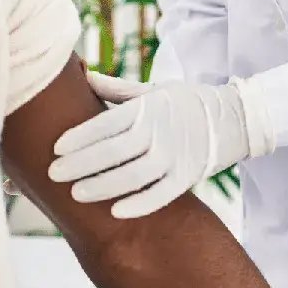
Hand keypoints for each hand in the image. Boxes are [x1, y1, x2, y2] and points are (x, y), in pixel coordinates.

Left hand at [49, 74, 270, 218]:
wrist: (234, 118)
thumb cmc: (184, 102)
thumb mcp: (152, 90)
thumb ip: (116, 89)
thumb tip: (82, 74)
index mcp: (146, 108)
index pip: (106, 123)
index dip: (79, 136)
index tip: (54, 147)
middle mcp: (160, 131)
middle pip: (114, 151)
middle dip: (80, 164)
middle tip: (53, 173)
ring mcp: (176, 156)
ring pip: (133, 176)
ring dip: (103, 186)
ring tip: (75, 193)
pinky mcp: (189, 177)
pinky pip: (161, 195)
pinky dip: (139, 205)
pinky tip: (114, 212)